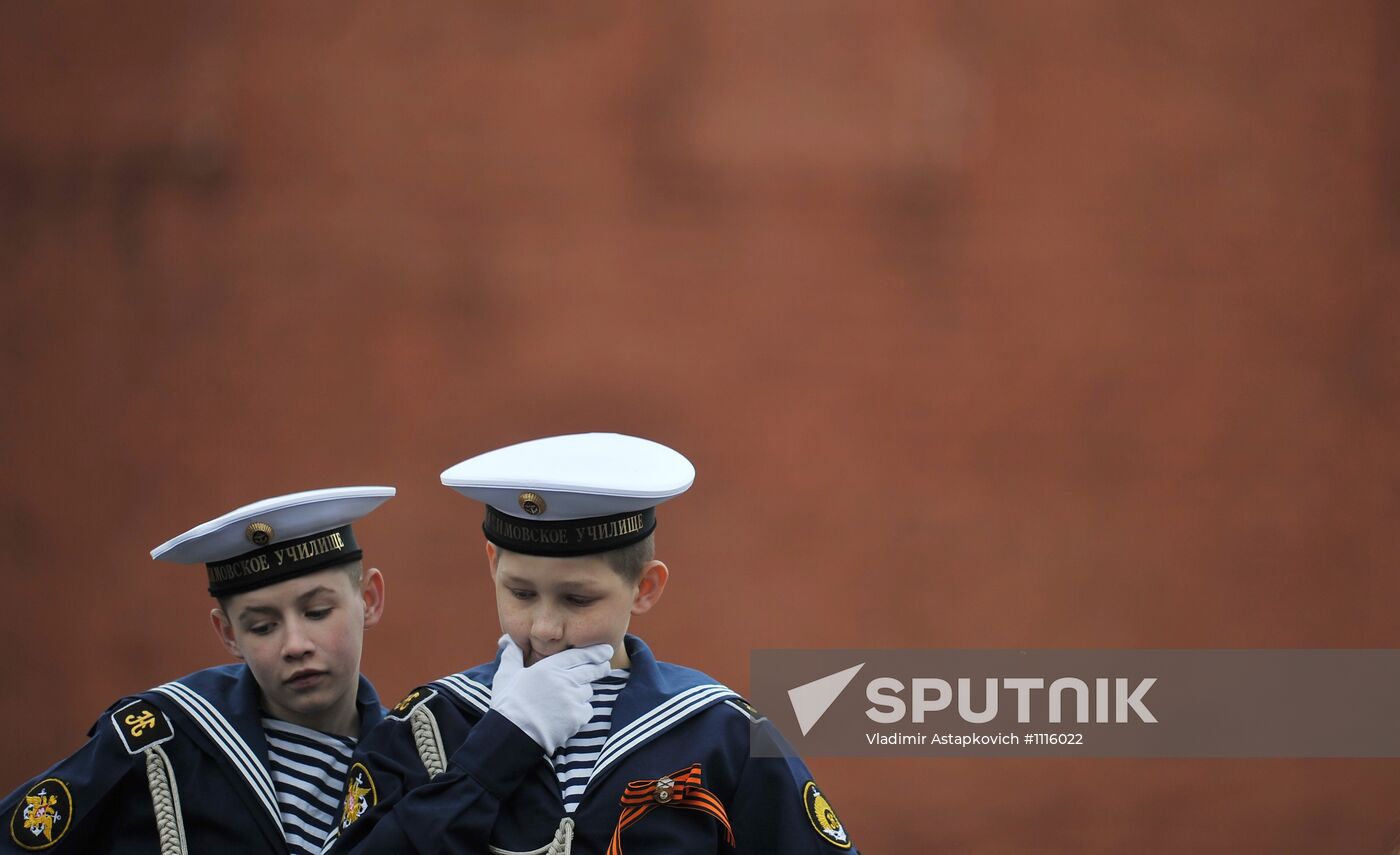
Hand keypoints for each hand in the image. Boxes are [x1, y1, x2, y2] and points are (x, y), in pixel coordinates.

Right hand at [490, 641, 613, 753]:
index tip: (606, 650)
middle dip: (601, 667)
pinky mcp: (576, 717)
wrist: (510, 734)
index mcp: (549, 667)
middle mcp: (564, 680)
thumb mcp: (506, 674)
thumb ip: (512, 654)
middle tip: (605, 666)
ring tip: (566, 699)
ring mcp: (572, 699)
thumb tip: (507, 640)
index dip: (596, 652)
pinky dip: (581, 711)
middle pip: (592, 670)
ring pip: (588, 691)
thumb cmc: (507, 703)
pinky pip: (587, 710)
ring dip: (582, 692)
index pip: (580, 655)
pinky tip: (567, 715)